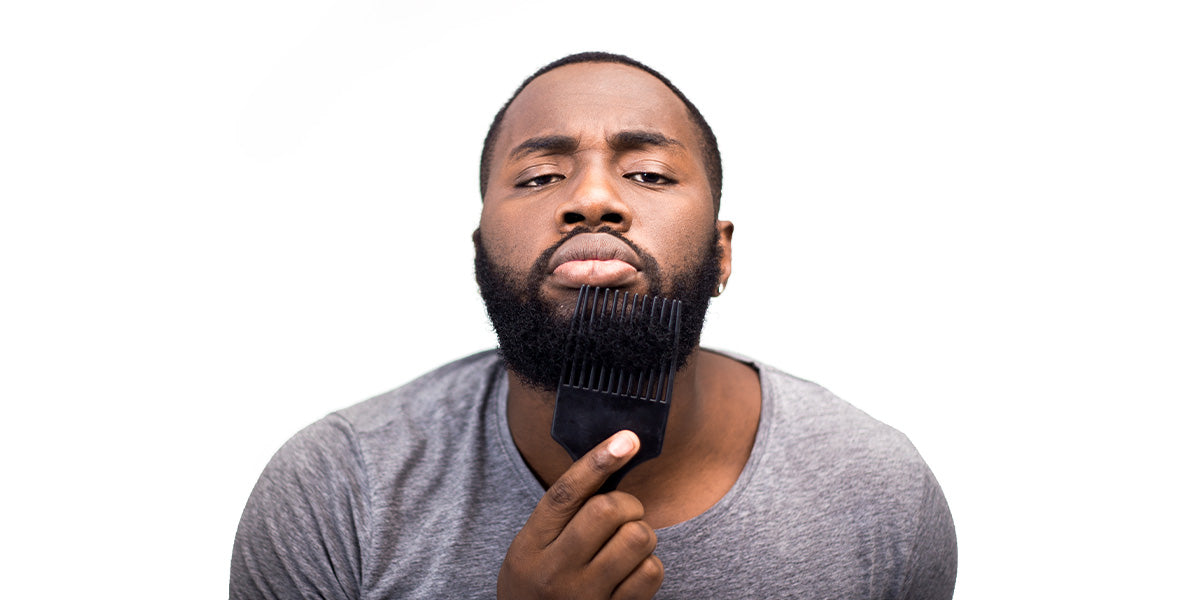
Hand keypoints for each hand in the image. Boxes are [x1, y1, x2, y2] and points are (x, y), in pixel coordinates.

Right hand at [498, 430, 663, 598]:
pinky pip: (652, 572)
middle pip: (607, 510)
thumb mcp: (533, 549)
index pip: (565, 493)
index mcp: (530, 546)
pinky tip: (633, 573)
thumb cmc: (539, 585)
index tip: (628, 439)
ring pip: (638, 538)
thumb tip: (610, 461)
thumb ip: (563, 515)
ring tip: (627, 547)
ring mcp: (585, 597)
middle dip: (627, 505)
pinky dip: (650, 566)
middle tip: (624, 516)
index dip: (598, 460)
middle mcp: (554, 571)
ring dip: (642, 535)